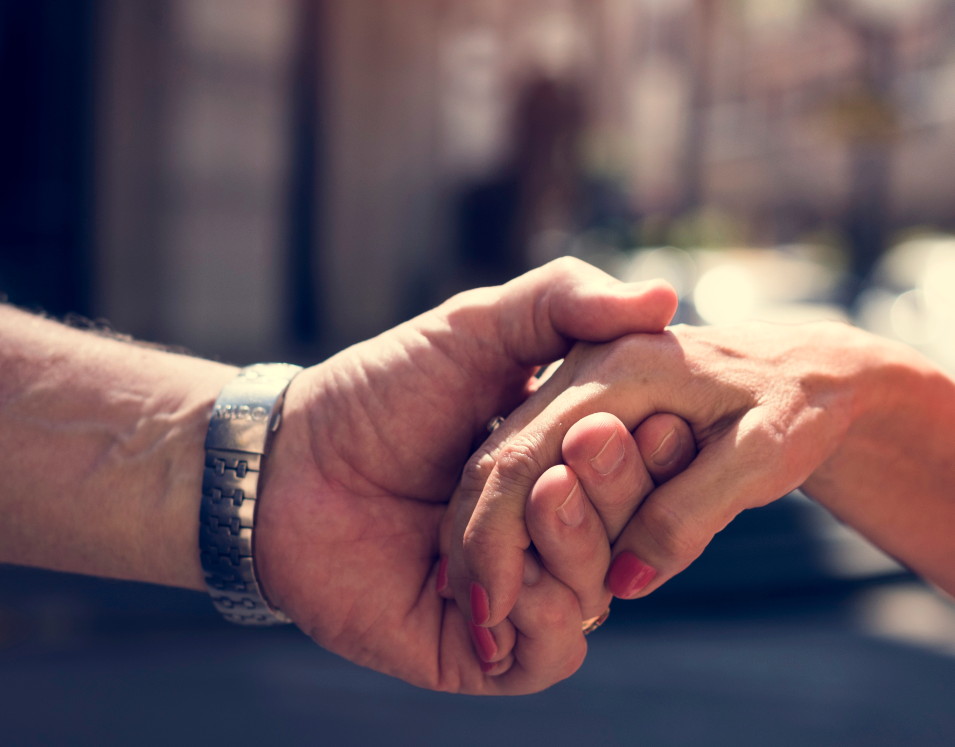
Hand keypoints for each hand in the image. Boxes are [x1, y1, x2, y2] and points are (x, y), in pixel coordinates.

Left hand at [253, 258, 677, 693]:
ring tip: (543, 490)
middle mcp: (556, 535)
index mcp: (571, 466)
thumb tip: (666, 301)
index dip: (659, 449)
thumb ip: (565, 301)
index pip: (651, 474)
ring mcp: (521, 594)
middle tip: (587, 441)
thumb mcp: (477, 325)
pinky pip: (549, 655)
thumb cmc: (383, 389)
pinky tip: (505, 574)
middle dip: (618, 489)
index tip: (649, 412)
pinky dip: (541, 615)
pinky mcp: (481, 653)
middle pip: (633, 535)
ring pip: (595, 596)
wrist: (288, 460)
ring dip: (577, 543)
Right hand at [448, 321, 893, 628]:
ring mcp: (581, 379)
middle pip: (498, 459)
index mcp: (621, 366)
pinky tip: (507, 567)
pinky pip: (529, 458)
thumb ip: (690, 515)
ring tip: (478, 609)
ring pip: (502, 459)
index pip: (527, 457)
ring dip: (481, 532)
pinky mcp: (584, 402)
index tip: (490, 610)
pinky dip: (507, 515)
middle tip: (474, 622)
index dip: (497, 537)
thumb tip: (622, 583)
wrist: (815, 370)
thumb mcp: (763, 459)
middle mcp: (587, 364)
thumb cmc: (799, 408)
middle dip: (474, 542)